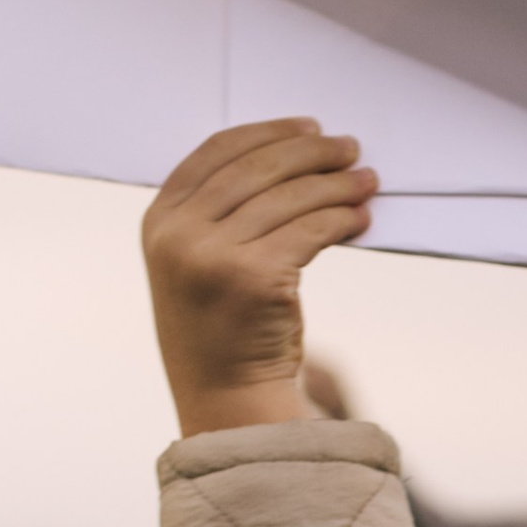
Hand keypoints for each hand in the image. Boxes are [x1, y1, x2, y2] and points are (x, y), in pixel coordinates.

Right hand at [142, 122, 376, 436]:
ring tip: (367, 182)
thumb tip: (291, 160)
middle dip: (310, 153)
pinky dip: (341, 219)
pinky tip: (360, 218)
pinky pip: (310, 231)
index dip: (267, 133)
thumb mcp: (196, 261)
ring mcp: (212, 256)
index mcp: (159, 220)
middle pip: (256, 168)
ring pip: (289, 198)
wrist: (226, 398)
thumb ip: (219, 212)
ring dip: (336, 185)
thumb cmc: (221, 329)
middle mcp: (178, 234)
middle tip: (349, 149)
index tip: (307, 128)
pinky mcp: (254, 278)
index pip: (217, 152)